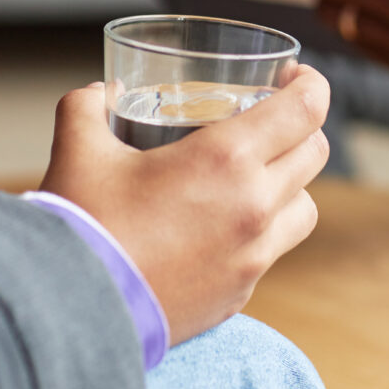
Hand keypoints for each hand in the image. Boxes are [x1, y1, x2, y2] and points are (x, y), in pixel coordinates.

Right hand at [40, 66, 330, 343]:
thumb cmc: (81, 225)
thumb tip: (101, 93)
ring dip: (290, 183)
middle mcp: (254, 206)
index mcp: (226, 159)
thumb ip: (87, 106)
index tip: (292, 76)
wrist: (73, 312)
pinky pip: (272, 251)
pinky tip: (222, 224)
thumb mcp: (78, 147)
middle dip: (301, 126)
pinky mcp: (240, 292)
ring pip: (305, 207)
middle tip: (270, 118)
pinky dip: (261, 231)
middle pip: (315, 153)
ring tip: (254, 175)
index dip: (310, 83)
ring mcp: (253, 255)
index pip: (306, 109)